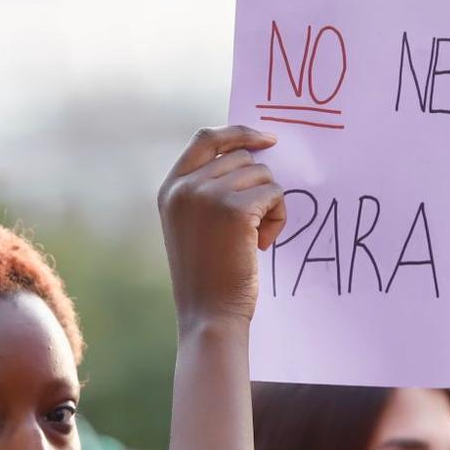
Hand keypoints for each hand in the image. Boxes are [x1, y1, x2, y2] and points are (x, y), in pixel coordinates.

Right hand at [158, 125, 286, 328]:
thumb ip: (208, 190)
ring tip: (256, 238)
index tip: (268, 140)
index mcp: (170, 188)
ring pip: (262, 174)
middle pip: (243, 158)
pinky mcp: (234, 209)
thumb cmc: (209, 277)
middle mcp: (185, 187)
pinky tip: (263, 244)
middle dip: (259, 187)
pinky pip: (274, 193)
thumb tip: (254, 156)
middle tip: (255, 227)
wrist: (209, 315)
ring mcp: (207, 195)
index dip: (239, 133)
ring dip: (270, 204)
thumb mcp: (194, 227)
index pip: (206, 138)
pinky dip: (278, 217)